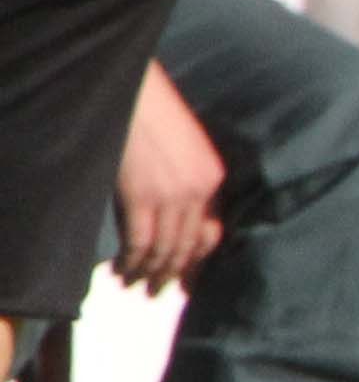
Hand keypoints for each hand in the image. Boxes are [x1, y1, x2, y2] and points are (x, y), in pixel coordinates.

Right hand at [112, 61, 225, 292]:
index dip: (200, 262)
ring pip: (165, 249)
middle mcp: (200, 191)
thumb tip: (176, 211)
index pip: (213, 234)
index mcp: (214, 178)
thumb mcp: (185, 146)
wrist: (133, 89)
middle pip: (189, 247)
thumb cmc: (153, 113)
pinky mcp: (141, 196)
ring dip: (149, 273)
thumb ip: (189, 178)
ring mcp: (171, 195)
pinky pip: (140, 242)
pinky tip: (120, 271)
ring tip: (136, 287)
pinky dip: (130, 261)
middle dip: (173, 274)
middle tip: (158, 292)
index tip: (190, 282)